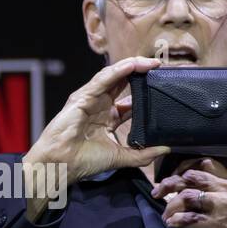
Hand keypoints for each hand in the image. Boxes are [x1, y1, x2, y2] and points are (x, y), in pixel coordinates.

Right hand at [25, 56, 170, 186]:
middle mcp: (100, 106)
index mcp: (107, 118)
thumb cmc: (82, 161)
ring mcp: (91, 99)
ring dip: (134, 67)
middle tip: (162, 69)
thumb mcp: (119, 157)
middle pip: (124, 83)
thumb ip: (142, 154)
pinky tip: (134, 64)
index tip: (163, 88)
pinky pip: (104, 78)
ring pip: (115, 76)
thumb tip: (165, 149)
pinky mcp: (83, 96)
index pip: (130, 101)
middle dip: (142, 74)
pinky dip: (119, 70)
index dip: (146, 93)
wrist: (61, 164)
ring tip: (153, 63)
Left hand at [150, 158, 226, 227]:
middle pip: (190, 177)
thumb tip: (191, 189)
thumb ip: (219, 191)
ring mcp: (223, 207)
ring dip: (171, 206)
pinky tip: (172, 223)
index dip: (182, 168)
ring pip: (187, 197)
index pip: (203, 163)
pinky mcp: (218, 226)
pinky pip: (190, 219)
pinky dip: (177, 221)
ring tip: (165, 215)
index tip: (172, 177)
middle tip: (158, 192)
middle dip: (169, 183)